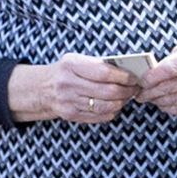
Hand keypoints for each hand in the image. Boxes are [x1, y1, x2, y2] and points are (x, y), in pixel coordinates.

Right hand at [9, 54, 139, 125]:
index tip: (134, 77)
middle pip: (107, 92)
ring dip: (121, 102)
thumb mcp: (77, 60)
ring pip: (105, 106)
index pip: (104, 73)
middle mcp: (68, 84)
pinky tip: (115, 105)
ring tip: (127, 97)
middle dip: (126, 91)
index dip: (123, 77)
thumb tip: (127, 70)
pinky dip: (112, 111)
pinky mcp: (71, 115)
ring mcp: (69, 101)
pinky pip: (99, 116)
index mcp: (71, 65)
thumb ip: (98, 64)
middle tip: (135, 88)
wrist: (42, 88)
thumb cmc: (66, 71)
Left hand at [141, 39, 176, 114]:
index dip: (153, 76)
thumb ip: (174, 56)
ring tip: (146, 97)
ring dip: (157, 100)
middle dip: (150, 91)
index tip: (141, 80)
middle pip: (171, 86)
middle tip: (138, 92)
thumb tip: (153, 70)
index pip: (172, 68)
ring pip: (175, 99)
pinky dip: (168, 107)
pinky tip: (160, 102)